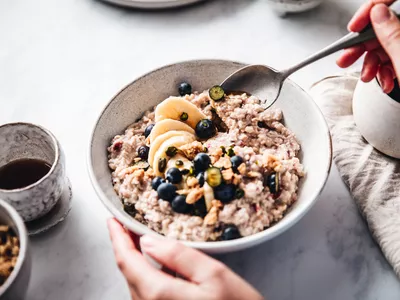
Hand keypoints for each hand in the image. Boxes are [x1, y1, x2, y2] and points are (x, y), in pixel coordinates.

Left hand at [107, 218, 263, 299]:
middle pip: (129, 273)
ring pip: (136, 283)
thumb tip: (148, 241)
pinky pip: (147, 293)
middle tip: (125, 225)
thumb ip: (179, 256)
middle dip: (125, 246)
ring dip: (134, 259)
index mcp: (159, 295)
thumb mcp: (213, 275)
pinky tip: (156, 262)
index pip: (128, 261)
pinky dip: (146, 273)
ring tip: (137, 238)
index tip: (113, 220)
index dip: (118, 238)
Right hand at [337, 0, 399, 92]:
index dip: (368, 11)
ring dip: (370, 63)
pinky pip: (392, 59)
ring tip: (366, 75)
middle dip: (362, 46)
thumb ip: (392, 35)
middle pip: (383, 28)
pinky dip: (383, 72)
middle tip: (347, 57)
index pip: (388, 3)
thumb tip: (377, 14)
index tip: (353, 27)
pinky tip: (383, 81)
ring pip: (385, 46)